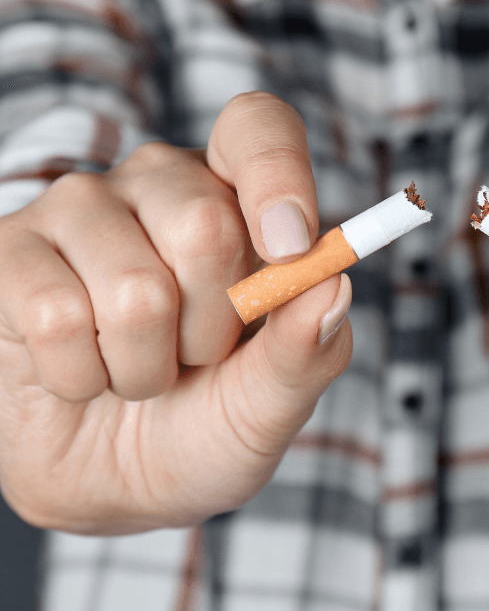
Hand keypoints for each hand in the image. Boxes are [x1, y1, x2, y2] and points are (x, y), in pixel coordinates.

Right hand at [0, 92, 352, 533]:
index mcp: (237, 196)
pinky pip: (57, 318)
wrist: (113, 482)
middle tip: (197, 354)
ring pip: (135, 289)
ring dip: (146, 367)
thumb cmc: (207, 422)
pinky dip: (82, 378)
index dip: (278, 177)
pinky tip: (82, 373)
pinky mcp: (12, 251)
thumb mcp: (272, 402)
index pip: (257, 129)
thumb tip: (334, 285)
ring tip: (138, 369)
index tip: (290, 251)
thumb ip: (309, 348)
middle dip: (213, 328)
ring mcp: (80, 209)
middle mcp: (159, 183)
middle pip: (207, 225)